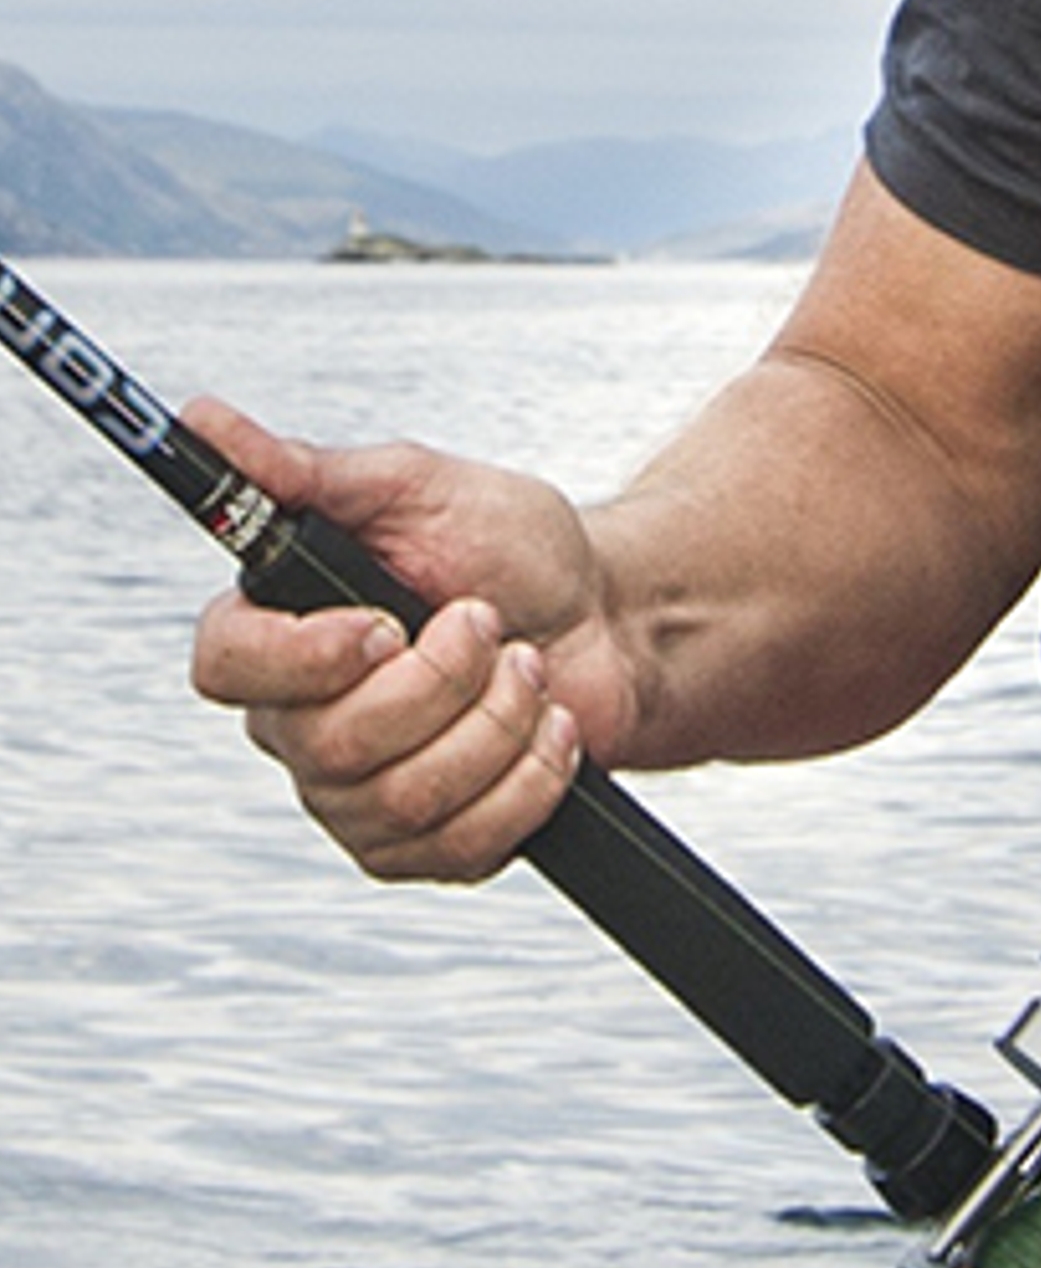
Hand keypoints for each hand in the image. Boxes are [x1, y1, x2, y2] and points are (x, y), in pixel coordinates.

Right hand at [185, 396, 619, 879]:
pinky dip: (531, 777)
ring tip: (529, 667)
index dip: (300, 657)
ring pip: (405, 799)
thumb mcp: (416, 487)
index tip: (384, 624)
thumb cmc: (509, 547)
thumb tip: (201, 418)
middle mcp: (300, 727)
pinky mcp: (426, 849)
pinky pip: (463, 844)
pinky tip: (552, 729)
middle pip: (333, 745)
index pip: (225, 667)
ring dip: (498, 720)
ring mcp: (358, 800)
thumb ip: (306, 469)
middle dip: (444, 678)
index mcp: (278, 634)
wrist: (613, 619)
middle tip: (492, 622)